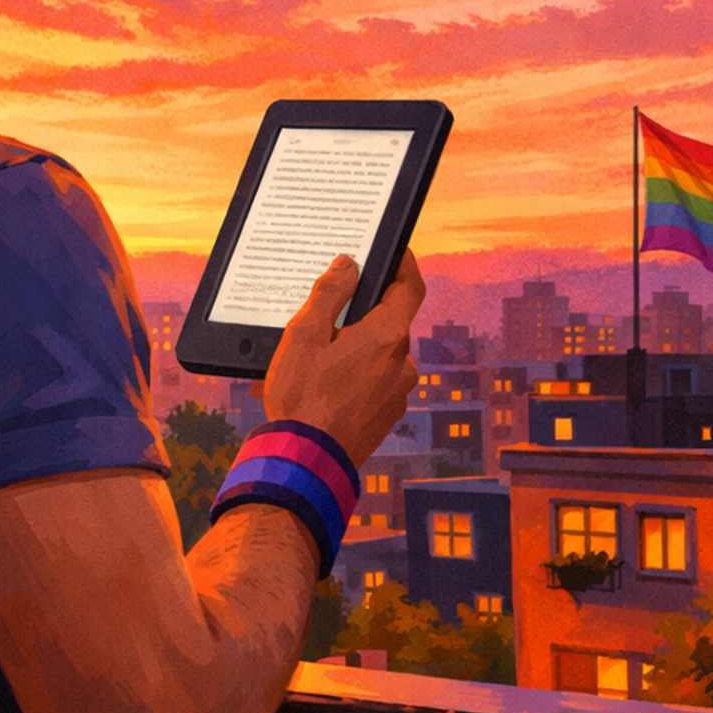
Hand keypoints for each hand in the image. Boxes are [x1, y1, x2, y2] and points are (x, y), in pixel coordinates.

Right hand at [262, 250, 424, 468]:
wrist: (306, 461)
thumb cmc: (302, 397)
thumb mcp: (304, 335)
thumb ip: (329, 294)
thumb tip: (348, 265)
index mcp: (386, 337)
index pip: (410, 287)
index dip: (403, 264)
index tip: (393, 252)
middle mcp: (401, 363)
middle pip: (390, 322)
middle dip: (364, 314)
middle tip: (330, 314)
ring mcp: (398, 392)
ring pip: (381, 354)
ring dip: (357, 348)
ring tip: (317, 360)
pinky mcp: (388, 415)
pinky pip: (376, 381)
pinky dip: (356, 375)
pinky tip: (324, 385)